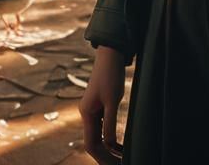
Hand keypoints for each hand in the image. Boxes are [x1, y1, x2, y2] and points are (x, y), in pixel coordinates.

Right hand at [79, 45, 125, 162]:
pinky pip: (102, 128)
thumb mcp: (112, 100)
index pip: (91, 144)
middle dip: (105, 156)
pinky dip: (110, 138)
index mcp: (87, 113)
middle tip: (120, 164)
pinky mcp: (100, 106)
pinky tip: (119, 146)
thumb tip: (109, 145)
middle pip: (93, 143)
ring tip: (121, 158)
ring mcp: (93, 110)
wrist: (111, 54)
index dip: (101, 158)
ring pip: (98, 136)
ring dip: (108, 149)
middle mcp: (87, 114)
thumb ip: (109, 124)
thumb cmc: (111, 75)